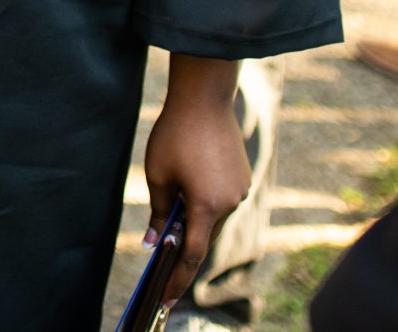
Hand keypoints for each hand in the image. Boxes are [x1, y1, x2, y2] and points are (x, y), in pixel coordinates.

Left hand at [141, 60, 252, 303]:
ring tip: (173, 190)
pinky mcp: (243, 177)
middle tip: (159, 241)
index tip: (166, 299)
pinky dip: (204, 199)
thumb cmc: (175, 134)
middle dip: (181, 238)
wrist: (205, 98)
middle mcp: (230, 202)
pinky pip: (221, 198)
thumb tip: (155, 241)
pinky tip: (190, 177)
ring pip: (212, 216)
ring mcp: (240, 189)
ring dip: (193, 215)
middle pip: (202, 234)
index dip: (177, 279)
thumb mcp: (157, 174)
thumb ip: (157, 212)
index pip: (191, 254)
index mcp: (206, 205)